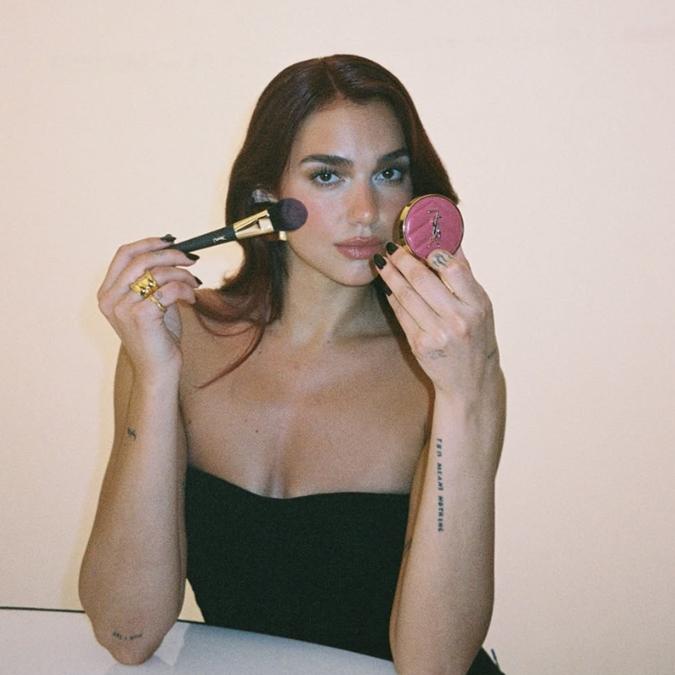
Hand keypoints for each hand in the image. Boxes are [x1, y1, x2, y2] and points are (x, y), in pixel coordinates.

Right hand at [97, 237, 200, 376]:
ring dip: (183, 275)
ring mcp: (122, 308)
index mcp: (107, 292)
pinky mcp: (140, 316)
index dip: (148, 243)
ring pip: (158, 273)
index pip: (123, 254)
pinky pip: (169, 289)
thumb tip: (174, 251)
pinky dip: (185, 289)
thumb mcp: (152, 302)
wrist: (159, 369)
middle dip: (172, 255)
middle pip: (141, 259)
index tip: (171, 241)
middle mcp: (109, 299)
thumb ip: (154, 279)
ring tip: (194, 284)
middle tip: (192, 260)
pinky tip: (192, 298)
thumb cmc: (158, 336)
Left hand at [375, 244, 499, 399]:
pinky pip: (400, 314)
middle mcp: (459, 319)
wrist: (470, 382)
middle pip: (423, 279)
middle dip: (402, 259)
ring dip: (390, 275)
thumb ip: (465, 276)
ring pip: (406, 295)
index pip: (453, 269)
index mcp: (478, 305)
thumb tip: (451, 240)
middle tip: (390, 247)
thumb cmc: (476, 338)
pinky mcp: (420, 345)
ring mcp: (438, 333)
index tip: (418, 242)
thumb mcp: (482, 307)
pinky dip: (391, 296)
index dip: (432, 252)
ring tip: (382, 261)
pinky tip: (386, 286)